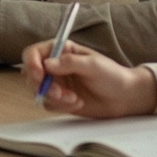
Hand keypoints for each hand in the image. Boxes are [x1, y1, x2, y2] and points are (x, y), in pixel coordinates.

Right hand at [18, 38, 156, 117]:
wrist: (125, 98)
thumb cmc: (112, 76)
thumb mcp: (93, 65)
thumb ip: (69, 62)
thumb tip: (47, 64)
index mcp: (61, 50)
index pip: (34, 53)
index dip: (31, 63)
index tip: (40, 76)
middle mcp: (55, 66)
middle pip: (31, 74)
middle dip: (44, 86)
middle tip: (60, 93)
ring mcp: (57, 83)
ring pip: (39, 91)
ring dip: (55, 98)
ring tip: (74, 99)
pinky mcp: (60, 99)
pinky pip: (49, 104)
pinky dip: (61, 106)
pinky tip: (78, 103)